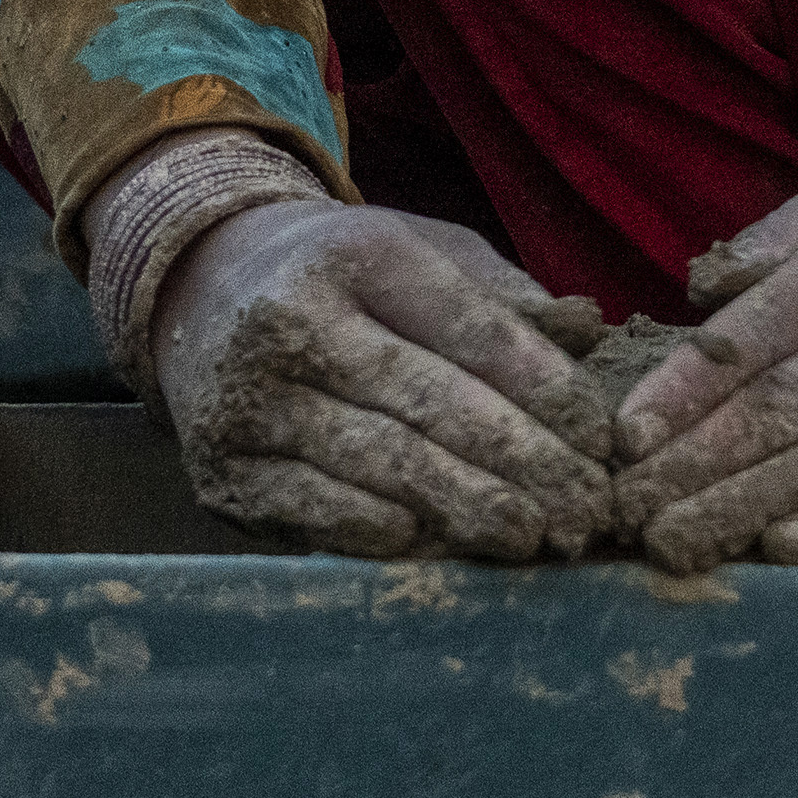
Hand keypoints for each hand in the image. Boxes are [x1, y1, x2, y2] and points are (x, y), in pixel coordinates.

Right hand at [143, 196, 613, 562]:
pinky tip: (441, 545)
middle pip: (429, 401)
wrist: (195, 287)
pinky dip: (384, 533)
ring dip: (468, 508)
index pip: (468, 328)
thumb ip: (504, 296)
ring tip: (535, 536)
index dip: (544, 389)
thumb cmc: (342, 276)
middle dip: (523, 462)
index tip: (602, 440)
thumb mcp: (421, 251)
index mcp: (355, 254)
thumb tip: (590, 332)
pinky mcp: (223, 471)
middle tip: (587, 509)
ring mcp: (248, 400)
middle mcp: (291, 321)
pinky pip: (317, 511)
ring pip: (379, 463)